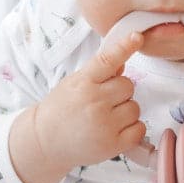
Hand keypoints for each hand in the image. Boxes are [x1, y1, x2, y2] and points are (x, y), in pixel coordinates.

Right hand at [34, 31, 145, 170]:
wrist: (45, 141)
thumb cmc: (62, 108)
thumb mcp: (75, 82)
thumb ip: (100, 72)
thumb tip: (123, 60)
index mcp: (84, 82)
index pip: (107, 59)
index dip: (124, 47)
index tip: (137, 37)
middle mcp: (94, 101)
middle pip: (128, 85)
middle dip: (120, 92)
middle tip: (104, 101)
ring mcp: (104, 124)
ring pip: (135, 107)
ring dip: (126, 111)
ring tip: (107, 117)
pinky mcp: (112, 145)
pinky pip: (139, 129)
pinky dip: (132, 129)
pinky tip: (116, 130)